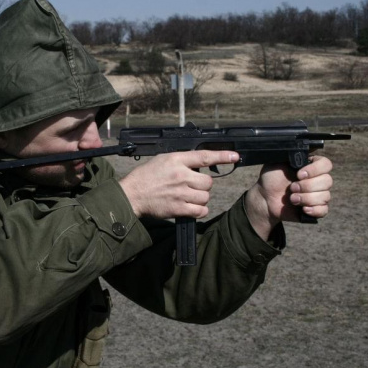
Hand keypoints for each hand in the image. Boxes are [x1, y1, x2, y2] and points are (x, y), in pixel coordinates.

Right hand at [120, 150, 238, 218]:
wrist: (132, 194)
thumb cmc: (147, 177)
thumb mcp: (163, 160)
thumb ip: (183, 161)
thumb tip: (201, 164)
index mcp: (176, 160)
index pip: (204, 156)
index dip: (222, 156)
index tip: (235, 157)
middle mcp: (180, 176)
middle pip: (208, 182)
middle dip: (203, 185)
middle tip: (191, 186)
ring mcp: (180, 193)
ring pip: (205, 197)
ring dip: (200, 198)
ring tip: (188, 197)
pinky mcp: (179, 208)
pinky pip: (201, 210)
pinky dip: (199, 210)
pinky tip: (190, 207)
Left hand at [245, 156, 333, 238]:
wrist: (264, 199)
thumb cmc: (270, 179)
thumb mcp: (277, 162)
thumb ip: (291, 153)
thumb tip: (308, 145)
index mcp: (310, 166)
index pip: (326, 164)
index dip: (315, 170)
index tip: (299, 174)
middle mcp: (316, 179)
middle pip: (327, 181)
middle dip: (307, 186)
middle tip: (292, 187)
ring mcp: (317, 194)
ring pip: (325, 196)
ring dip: (306, 198)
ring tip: (292, 199)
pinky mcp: (315, 208)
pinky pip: (323, 210)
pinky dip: (314, 210)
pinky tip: (303, 208)